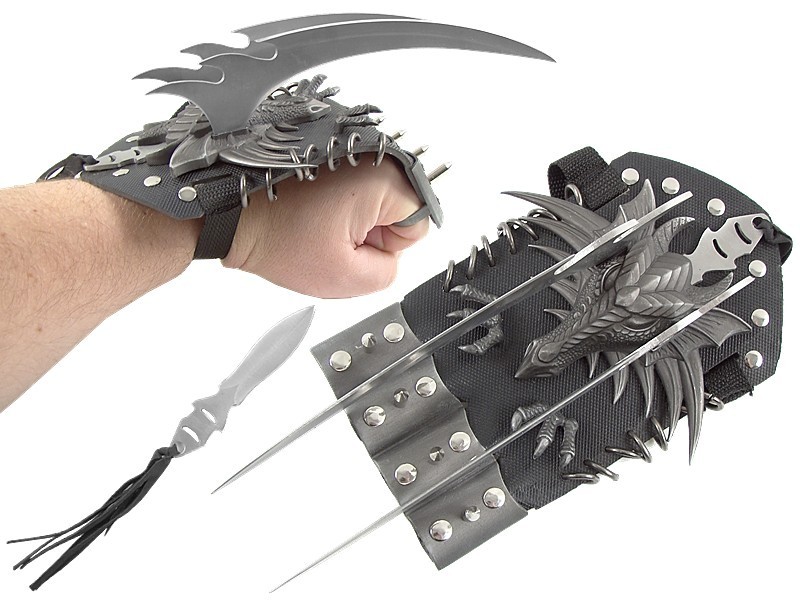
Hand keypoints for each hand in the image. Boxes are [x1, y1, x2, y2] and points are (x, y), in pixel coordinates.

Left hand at [222, 156, 429, 297]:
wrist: (232, 208)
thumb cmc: (275, 234)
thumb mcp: (343, 278)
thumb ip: (387, 274)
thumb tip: (391, 260)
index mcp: (383, 179)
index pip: (417, 224)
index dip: (387, 247)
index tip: (354, 246)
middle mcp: (371, 153)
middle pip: (398, 208)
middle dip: (371, 231)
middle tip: (332, 238)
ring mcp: (349, 146)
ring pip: (374, 198)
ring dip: (353, 217)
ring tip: (317, 223)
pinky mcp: (330, 148)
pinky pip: (352, 185)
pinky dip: (336, 201)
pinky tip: (310, 209)